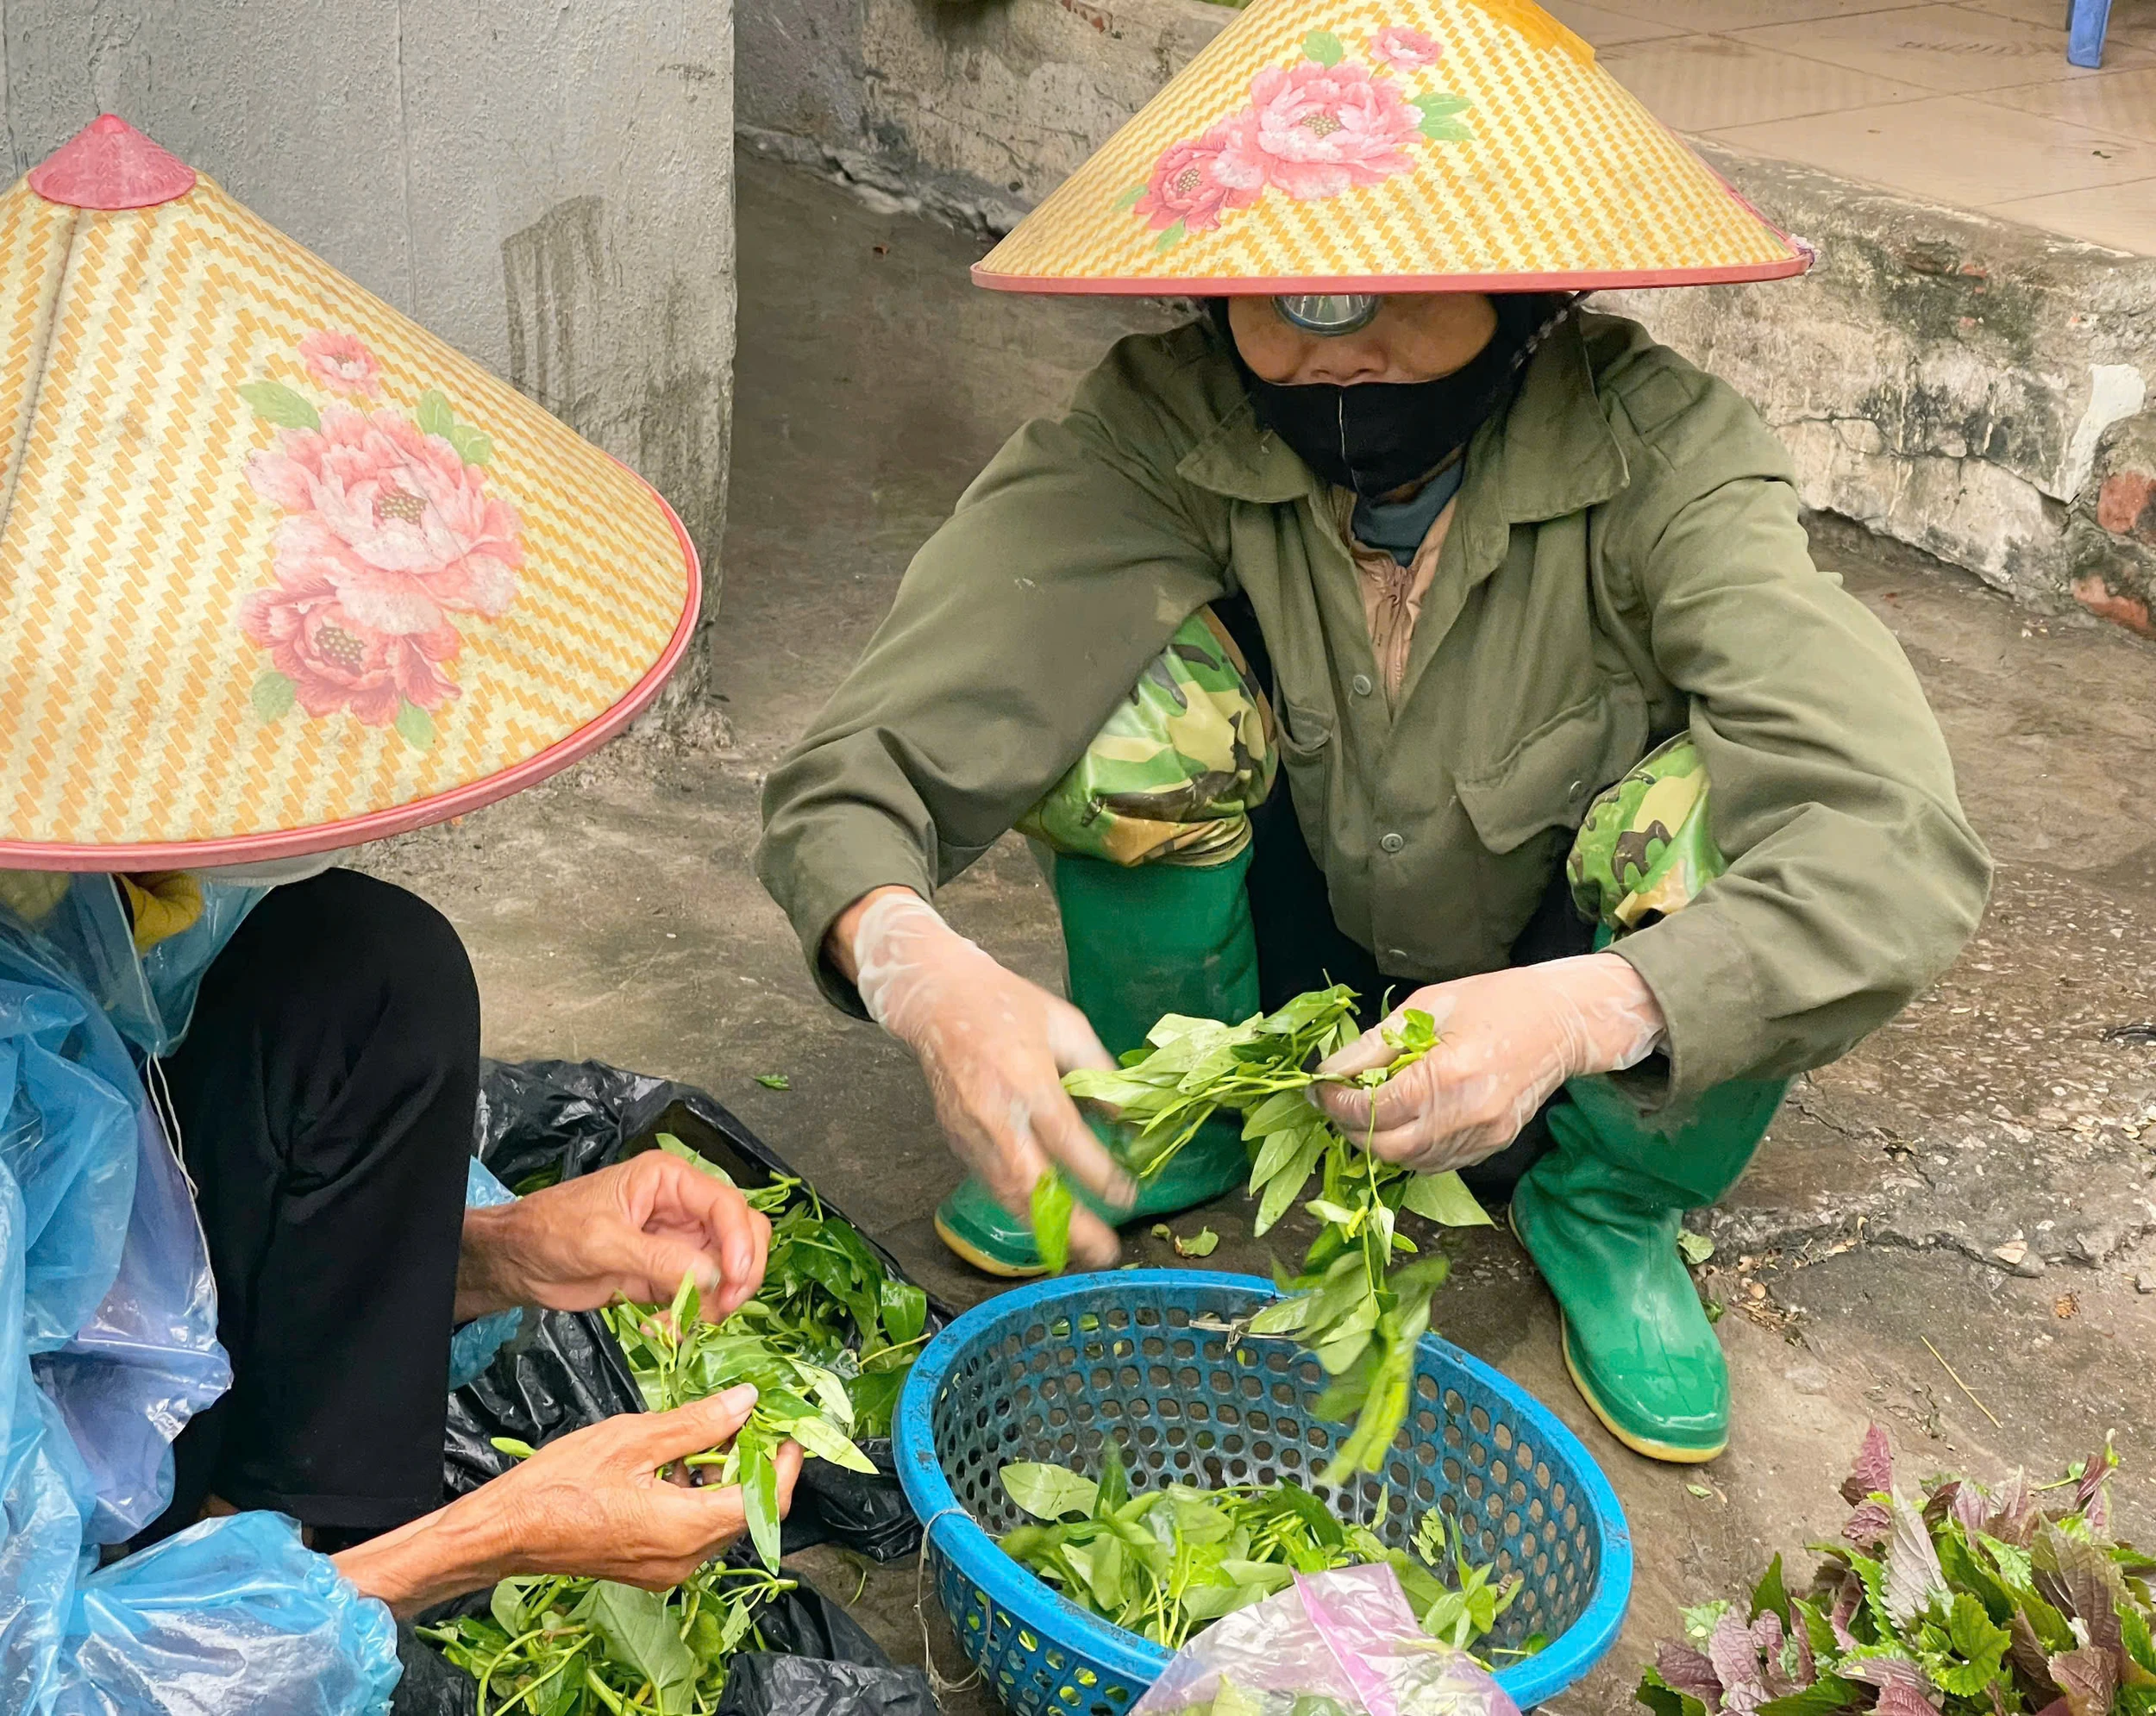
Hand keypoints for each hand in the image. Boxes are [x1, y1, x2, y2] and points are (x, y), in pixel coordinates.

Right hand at [334, 1385, 802, 1613]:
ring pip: (721, 1520)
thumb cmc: (562, 1483)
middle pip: (747, 1511)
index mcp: (687, 1528)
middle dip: (754, 1463)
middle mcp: (686, 1559)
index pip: (766, 1501)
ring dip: (725, 1477)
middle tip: (745, 1418)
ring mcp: (668, 1569)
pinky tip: (677, 1459)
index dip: (784, 1463)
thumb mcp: (634, 1437)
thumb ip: (698, 1423)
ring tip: (709, 1430)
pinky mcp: (651, 1566)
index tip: (786, 1427)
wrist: (507, 1531)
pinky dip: (698, 1494)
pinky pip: (693, 1530)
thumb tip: (748, 1402)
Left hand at [457, 1152, 771, 1324]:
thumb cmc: (552, 1232)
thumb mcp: (603, 1241)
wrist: (519, 1262)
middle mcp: (684, 1209)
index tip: (733, 1280)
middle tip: (722, 1309)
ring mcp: (679, 1244)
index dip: (740, 1242)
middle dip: (739, 1274)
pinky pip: (701, 1297)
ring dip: (715, 1303)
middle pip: (742, 1236)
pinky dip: (693, 1318)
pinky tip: (662, 1328)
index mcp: (670, 1182)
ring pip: (727, 1271)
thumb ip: (660, 1258)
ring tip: (681, 1325)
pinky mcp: (669, 1276)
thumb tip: (713, 1277)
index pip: (727, 1205)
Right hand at [833, 887, 1131, 1267]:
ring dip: (1044, 1228)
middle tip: (1104, 1253)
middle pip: (1032, 1185)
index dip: (1100, 1175)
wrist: (938, 1001)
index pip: (1067, 1141)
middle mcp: (995, 1115)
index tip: (1129, 1196)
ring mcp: (970, 1133)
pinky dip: (1020, 1208)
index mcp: (1027, 1079)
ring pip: (1007, 1194)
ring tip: (1081, 1251)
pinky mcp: (955, 1141)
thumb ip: (1098, 1071)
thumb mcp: (1066, 1024)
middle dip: (1070, 1226)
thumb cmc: (1007, 1005)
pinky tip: (1046, 1220)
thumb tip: (1124, 1118)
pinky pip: (991, 1183)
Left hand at [1313, 954, 1665, 1172]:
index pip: (1374, 1108)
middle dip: (1352, 1130)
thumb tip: (1330, 1071)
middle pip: (1389, 1147)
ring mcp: (1483, 1135)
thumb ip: (1375, 1045)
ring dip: (1380, 1144)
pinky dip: (1411, 1150)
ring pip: (1412, 1162)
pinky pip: (1438, 1163)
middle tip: (1339, 1106)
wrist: (1560, 1021)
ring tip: (1367, 1114)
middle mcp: (1466, 1114)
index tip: (1320, 1091)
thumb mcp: (1426, 1007)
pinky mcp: (1494, 1145)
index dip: (1338, 1104)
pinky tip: (1404, 1124)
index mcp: (1447, 1073)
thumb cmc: (1495, 1001)